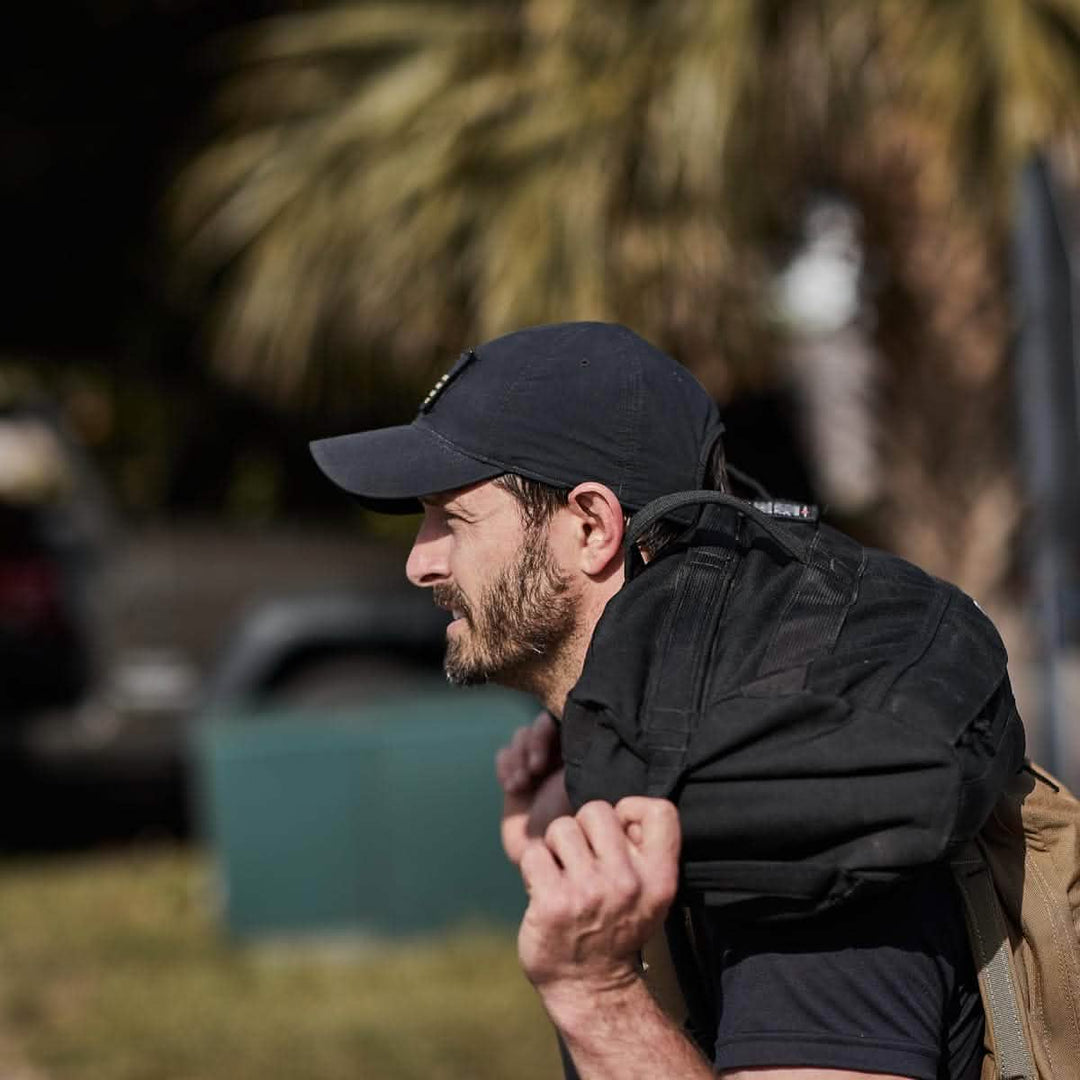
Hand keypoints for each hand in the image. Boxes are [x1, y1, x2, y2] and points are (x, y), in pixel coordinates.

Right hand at [496, 710, 571, 864]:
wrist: (555, 862)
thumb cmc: (581, 829)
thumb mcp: (586, 787)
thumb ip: (582, 757)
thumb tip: (577, 724)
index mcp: (583, 753)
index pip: (563, 719)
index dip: (548, 729)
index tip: (548, 758)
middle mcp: (561, 757)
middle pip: (538, 725)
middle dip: (532, 743)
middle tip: (534, 770)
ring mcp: (537, 768)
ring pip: (520, 738)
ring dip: (518, 756)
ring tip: (521, 783)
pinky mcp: (517, 780)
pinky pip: (504, 755)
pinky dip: (506, 765)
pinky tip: (513, 786)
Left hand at [516, 797, 680, 1001]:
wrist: (589, 986)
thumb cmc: (616, 927)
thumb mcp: (650, 893)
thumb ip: (643, 850)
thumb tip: (621, 808)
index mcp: (659, 878)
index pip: (660, 810)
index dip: (632, 809)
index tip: (620, 832)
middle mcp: (627, 882)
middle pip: (597, 810)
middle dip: (584, 828)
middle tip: (583, 859)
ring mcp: (589, 892)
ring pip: (562, 828)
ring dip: (557, 849)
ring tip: (564, 875)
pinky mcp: (553, 901)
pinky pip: (534, 853)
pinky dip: (535, 868)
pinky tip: (544, 890)